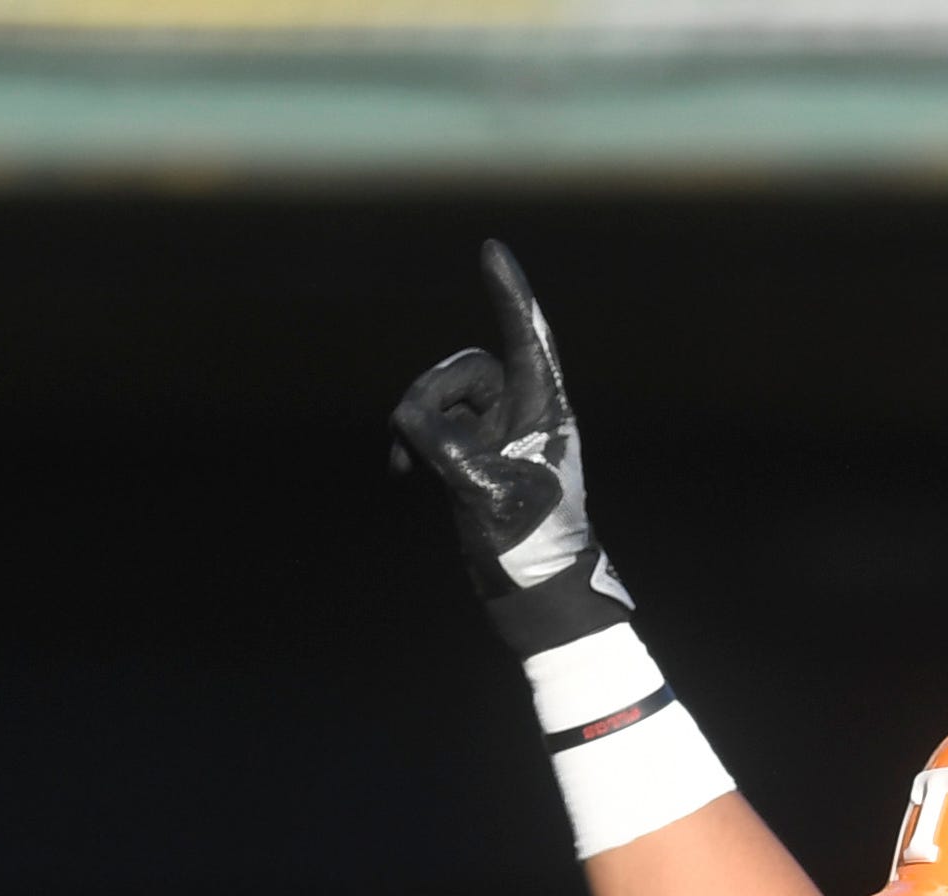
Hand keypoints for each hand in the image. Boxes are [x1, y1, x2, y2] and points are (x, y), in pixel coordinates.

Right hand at [391, 241, 635, 652]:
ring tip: (408, 468)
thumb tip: (410, 416)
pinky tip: (401, 475)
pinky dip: (413, 444)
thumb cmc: (532, 545)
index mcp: (546, 413)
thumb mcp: (486, 491)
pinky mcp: (473, 458)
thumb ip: (445, 444)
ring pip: (443, 398)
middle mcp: (524, 414)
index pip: (528, 339)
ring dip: (417, 426)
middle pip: (467, 368)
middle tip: (415, 441)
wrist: (536, 594)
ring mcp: (497, 435)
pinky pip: (432, 428)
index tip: (492, 249)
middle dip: (435, 393)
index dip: (510, 294)